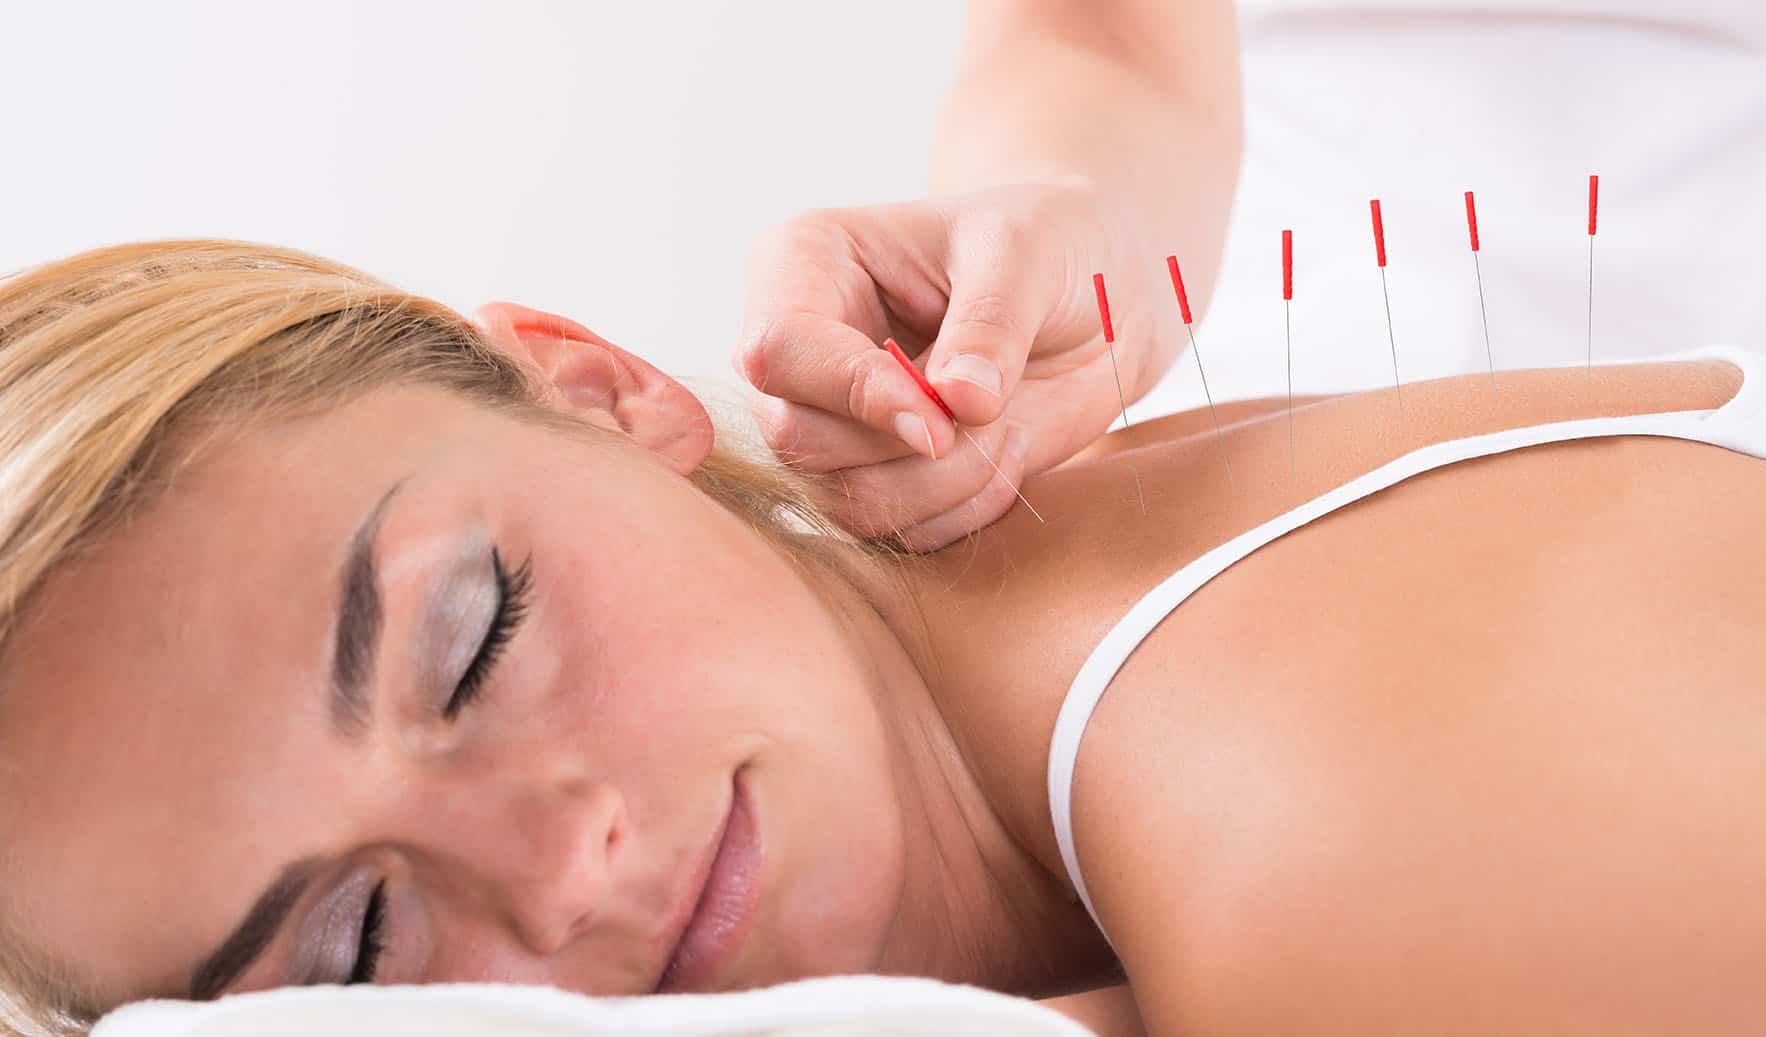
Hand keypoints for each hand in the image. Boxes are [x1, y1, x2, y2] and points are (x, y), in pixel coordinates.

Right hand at [734, 176, 1179, 550]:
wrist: (1094, 294)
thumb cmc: (1047, 244)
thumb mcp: (1026, 255)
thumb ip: (989, 325)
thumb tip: (958, 404)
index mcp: (803, 263)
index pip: (780, 349)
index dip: (855, 393)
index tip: (943, 419)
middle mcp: (799, 350)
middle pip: (796, 438)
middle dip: (907, 449)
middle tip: (997, 416)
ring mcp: (826, 420)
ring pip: (842, 499)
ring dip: (943, 486)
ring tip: (1010, 430)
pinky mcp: (867, 476)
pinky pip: (894, 532)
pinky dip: (962, 511)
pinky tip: (1008, 456)